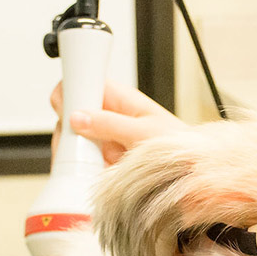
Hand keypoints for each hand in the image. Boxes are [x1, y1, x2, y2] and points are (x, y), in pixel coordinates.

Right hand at [51, 80, 185, 164]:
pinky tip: (96, 172)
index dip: (71, 92)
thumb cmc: (177, 146)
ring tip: (98, 160)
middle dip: (70, 130)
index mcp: (123, 100)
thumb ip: (111, 124)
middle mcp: (110, 116)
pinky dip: (81, 168)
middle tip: (82, 143)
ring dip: (76, 152)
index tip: (67, 109)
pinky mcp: (102, 159)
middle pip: (72, 114)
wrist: (189, 170)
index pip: (86, 83)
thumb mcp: (145, 132)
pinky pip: (79, 161)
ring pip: (72, 140)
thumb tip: (78, 117)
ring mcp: (104, 138)